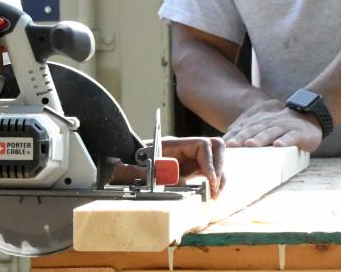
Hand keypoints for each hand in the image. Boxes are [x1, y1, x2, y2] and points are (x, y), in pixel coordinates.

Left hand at [109, 136, 224, 197]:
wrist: (120, 169)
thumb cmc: (128, 166)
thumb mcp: (137, 170)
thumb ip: (149, 173)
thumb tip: (168, 176)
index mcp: (173, 145)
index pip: (202, 145)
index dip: (209, 162)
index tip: (210, 181)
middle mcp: (185, 150)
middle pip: (215, 147)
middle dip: (220, 167)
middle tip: (215, 189)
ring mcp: (189, 159)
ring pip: (216, 159)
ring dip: (220, 176)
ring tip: (214, 195)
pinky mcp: (191, 171)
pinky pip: (210, 172)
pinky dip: (215, 182)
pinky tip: (211, 195)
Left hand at [223, 104, 321, 151]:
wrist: (310, 116)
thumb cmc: (283, 127)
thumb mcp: (266, 128)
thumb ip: (251, 134)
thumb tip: (229, 146)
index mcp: (260, 123)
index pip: (244, 129)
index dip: (233, 136)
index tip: (222, 144)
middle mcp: (270, 123)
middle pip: (253, 130)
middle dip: (241, 137)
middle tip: (231, 145)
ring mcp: (284, 126)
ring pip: (270, 132)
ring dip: (260, 138)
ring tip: (250, 144)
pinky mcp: (298, 132)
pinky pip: (290, 137)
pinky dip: (285, 141)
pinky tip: (278, 145)